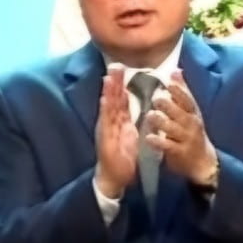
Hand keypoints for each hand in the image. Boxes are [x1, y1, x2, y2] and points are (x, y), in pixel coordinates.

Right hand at [94, 65, 138, 198]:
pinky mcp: (105, 140)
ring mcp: (106, 131)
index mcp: (118, 122)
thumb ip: (131, 120)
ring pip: (108, 108)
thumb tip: (138, 108)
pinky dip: (105, 111)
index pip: (120, 100)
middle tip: (115, 65)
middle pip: (112, 100)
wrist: (114, 177)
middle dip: (114, 83)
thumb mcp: (130, 135)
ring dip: (108, 93)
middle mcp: (110, 124)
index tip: (122, 68)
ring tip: (109, 77)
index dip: (121, 85)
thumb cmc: (122, 158)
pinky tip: (105, 101)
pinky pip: (106, 123)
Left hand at [145, 70, 217, 183]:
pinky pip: (169, 146)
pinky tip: (149, 138)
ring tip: (150, 115)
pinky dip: (159, 142)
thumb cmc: (191, 133)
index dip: (179, 91)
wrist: (203, 161)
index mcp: (193, 113)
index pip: (188, 100)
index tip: (169, 82)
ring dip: (162, 122)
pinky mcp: (180, 153)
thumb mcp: (190, 112)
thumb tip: (176, 70)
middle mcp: (192, 124)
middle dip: (169, 105)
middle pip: (181, 113)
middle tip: (156, 98)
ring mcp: (187, 139)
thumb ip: (182, 93)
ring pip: (174, 129)